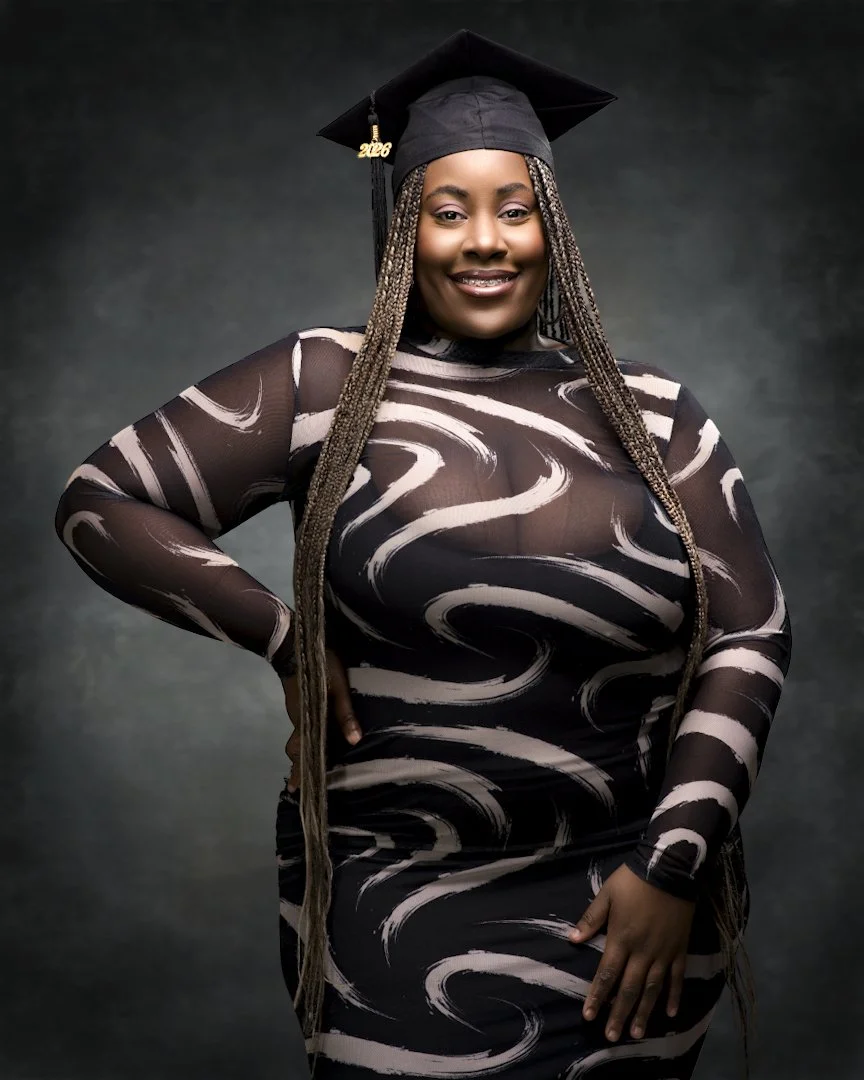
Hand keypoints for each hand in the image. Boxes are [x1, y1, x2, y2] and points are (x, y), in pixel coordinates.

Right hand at [281, 646, 361, 792]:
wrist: (294, 644)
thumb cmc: (318, 666)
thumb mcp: (336, 687)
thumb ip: (345, 713)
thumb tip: (355, 741)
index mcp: (307, 721)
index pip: (303, 752)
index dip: (301, 771)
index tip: (296, 790)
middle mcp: (299, 720)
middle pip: (296, 749)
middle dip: (298, 766)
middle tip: (299, 784)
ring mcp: (296, 712)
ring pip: (297, 738)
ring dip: (301, 752)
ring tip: (309, 763)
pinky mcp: (298, 704)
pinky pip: (300, 727)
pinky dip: (304, 738)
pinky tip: (314, 738)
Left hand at [569, 862, 694, 1041]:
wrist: (668, 870)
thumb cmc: (633, 881)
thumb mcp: (607, 895)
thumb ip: (591, 919)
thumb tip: (572, 940)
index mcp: (621, 939)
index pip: (606, 974)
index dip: (597, 996)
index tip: (590, 1017)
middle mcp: (642, 952)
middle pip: (629, 988)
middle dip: (619, 1013)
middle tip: (612, 1037)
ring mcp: (662, 952)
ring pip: (652, 989)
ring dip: (644, 1012)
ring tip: (637, 1033)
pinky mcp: (679, 949)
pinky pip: (677, 977)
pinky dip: (674, 996)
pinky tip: (670, 1013)